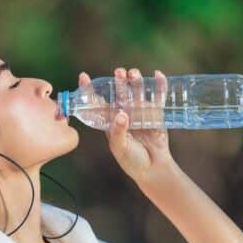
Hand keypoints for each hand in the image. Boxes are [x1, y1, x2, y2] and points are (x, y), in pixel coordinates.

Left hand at [78, 67, 174, 182]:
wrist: (152, 169)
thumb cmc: (131, 160)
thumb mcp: (119, 148)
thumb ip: (118, 132)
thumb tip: (121, 114)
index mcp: (110, 120)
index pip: (98, 102)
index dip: (90, 90)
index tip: (83, 77)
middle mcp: (124, 113)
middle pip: (120, 93)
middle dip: (119, 82)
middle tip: (118, 73)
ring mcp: (140, 112)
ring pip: (137, 92)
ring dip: (136, 81)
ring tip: (133, 73)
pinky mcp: (156, 114)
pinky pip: (158, 98)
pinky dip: (159, 86)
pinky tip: (158, 75)